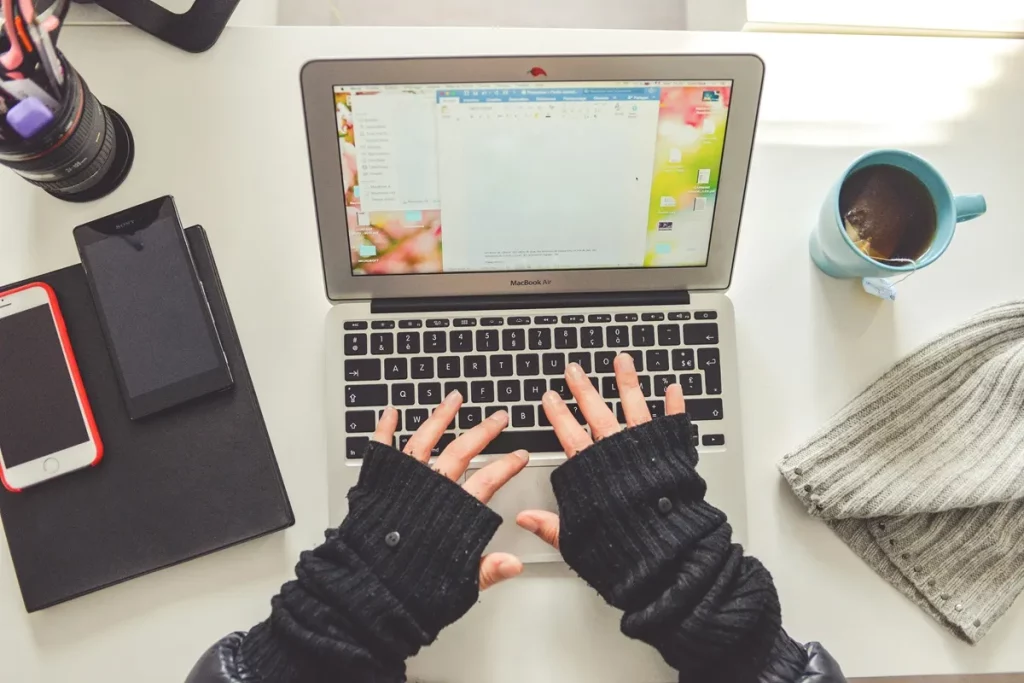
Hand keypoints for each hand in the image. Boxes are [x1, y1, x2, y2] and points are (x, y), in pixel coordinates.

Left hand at [371, 390, 528, 588]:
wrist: (367, 591)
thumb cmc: (408, 589)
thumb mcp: (458, 585)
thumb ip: (488, 569)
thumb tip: (514, 563)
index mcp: (453, 512)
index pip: (488, 480)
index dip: (507, 466)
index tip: (519, 454)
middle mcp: (430, 491)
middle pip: (462, 451)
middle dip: (483, 431)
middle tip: (498, 418)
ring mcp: (404, 483)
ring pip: (426, 440)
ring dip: (441, 417)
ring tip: (454, 399)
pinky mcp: (378, 483)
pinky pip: (382, 448)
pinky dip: (386, 429)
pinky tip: (392, 412)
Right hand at [516, 353, 684, 548]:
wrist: (668, 555)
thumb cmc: (625, 551)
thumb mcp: (577, 540)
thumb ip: (551, 525)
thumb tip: (526, 519)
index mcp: (592, 472)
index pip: (568, 434)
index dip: (558, 414)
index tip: (550, 397)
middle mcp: (618, 453)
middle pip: (596, 412)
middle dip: (584, 388)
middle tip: (575, 370)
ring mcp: (646, 450)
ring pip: (634, 407)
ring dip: (627, 382)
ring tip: (622, 360)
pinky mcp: (673, 455)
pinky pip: (674, 425)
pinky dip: (675, 405)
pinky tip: (672, 388)